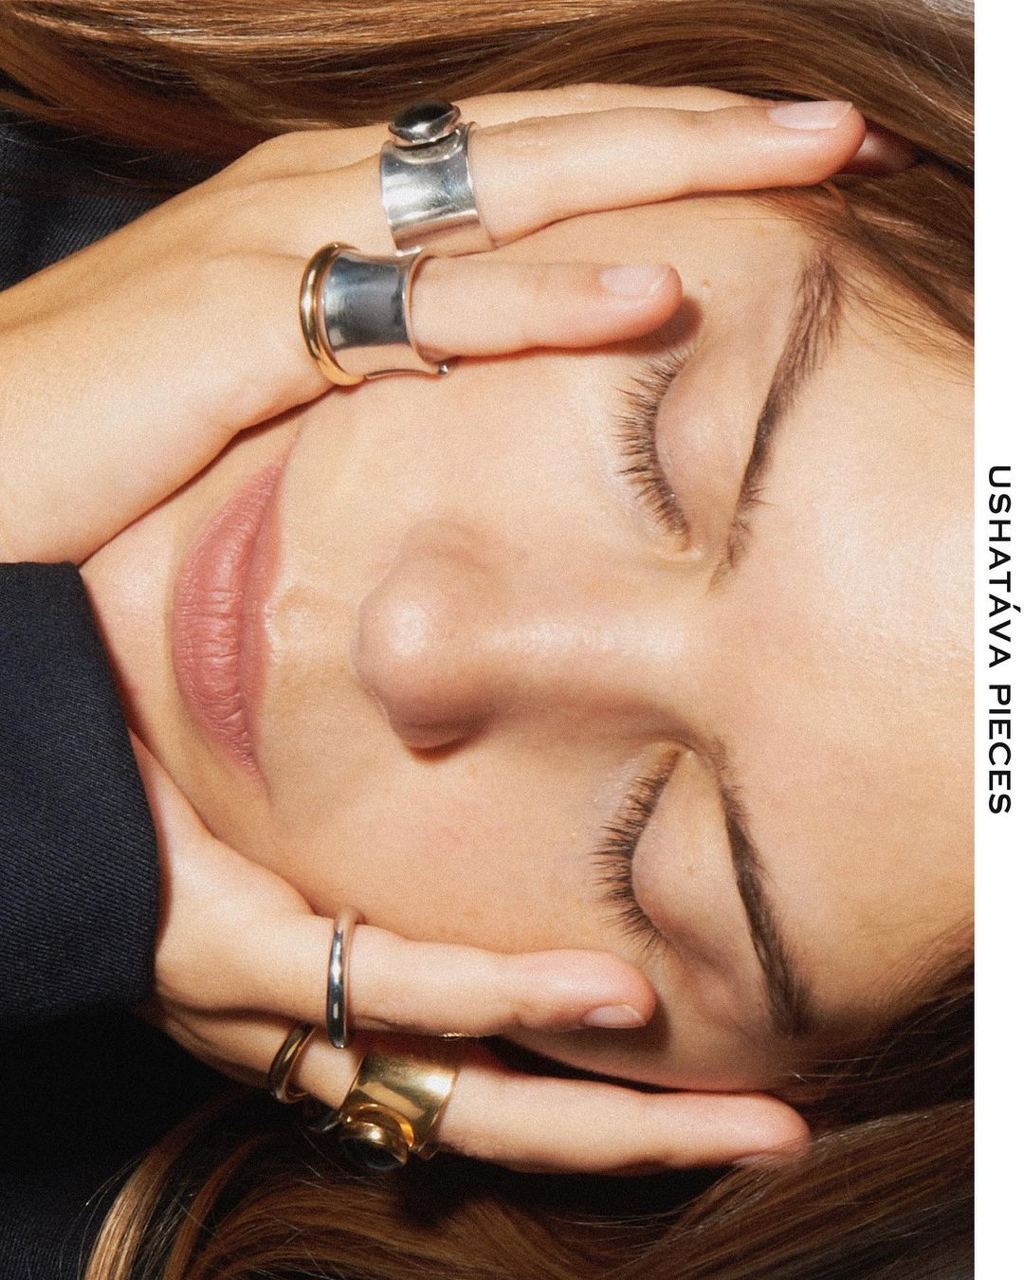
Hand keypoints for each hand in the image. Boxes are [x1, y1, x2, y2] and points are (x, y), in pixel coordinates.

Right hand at [0, 84, 907, 563]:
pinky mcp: (252, 328)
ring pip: (515, 189)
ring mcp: (286, 242)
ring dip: (674, 168)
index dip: (662, 145)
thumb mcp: (264, 361)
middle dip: (708, 127)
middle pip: (551, 136)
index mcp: (330, 197)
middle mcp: (320, 189)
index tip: (780, 162)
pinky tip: (651, 287)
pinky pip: (426, 310)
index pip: (527, 149)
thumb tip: (466, 371)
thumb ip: (369, 346)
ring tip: (813, 159)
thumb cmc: (105, 420)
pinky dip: (543, 300)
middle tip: (846, 131)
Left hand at [135, 735, 807, 1173]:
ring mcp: (283, 1007)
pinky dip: (512, 999)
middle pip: (505, 1116)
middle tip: (775, 1135)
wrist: (13, 763)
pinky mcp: (244, 955)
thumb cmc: (157, 777)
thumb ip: (378, 819)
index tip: (702, 1083)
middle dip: (644, 1137)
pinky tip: (612, 1000)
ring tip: (746, 1116)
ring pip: (471, 1088)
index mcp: (335, 1006)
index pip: (486, 1074)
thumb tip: (479, 753)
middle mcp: (320, 1035)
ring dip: (618, 1110)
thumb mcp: (290, 816)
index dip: (598, 1095)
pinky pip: (400, 990)